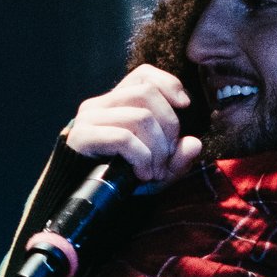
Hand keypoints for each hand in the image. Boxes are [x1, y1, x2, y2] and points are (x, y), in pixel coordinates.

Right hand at [68, 65, 202, 186]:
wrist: (84, 202)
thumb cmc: (121, 180)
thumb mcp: (157, 167)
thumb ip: (177, 157)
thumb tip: (194, 144)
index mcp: (115, 103)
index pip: (143, 74)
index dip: (168, 83)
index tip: (185, 105)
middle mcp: (99, 104)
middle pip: (146, 94)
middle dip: (169, 126)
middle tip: (168, 157)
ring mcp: (88, 119)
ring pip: (140, 116)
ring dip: (157, 149)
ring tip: (155, 171)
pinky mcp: (82, 137)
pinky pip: (123, 138)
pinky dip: (141, 158)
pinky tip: (142, 174)